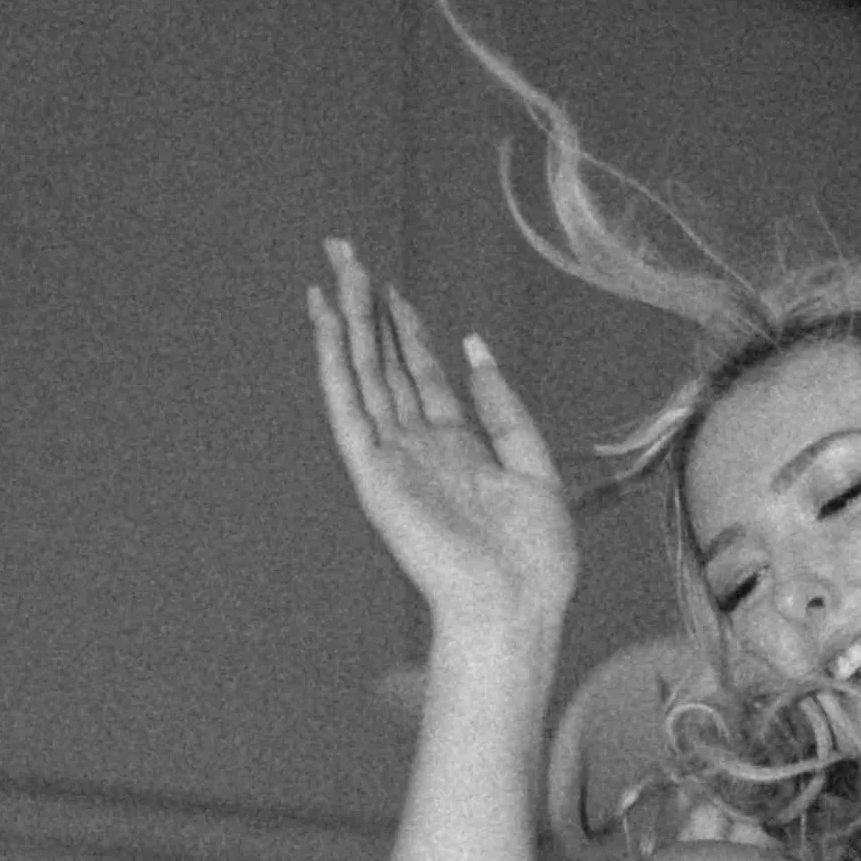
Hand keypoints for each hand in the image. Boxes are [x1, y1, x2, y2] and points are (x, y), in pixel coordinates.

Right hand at [308, 241, 576, 642]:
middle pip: (385, 363)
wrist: (513, 608)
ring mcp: (392, 459)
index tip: (391, 287)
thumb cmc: (533, 561)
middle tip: (347, 252)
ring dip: (347, 320)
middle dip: (367, 308)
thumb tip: (474, 350)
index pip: (422, 375)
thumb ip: (504, 410)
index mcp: (457, 449)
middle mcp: (418, 449)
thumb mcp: (536, 470)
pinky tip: (325, 320)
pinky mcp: (373, 473)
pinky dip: (334, 362)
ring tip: (335, 266)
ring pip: (363, 374)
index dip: (406, 328)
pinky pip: (348, 407)